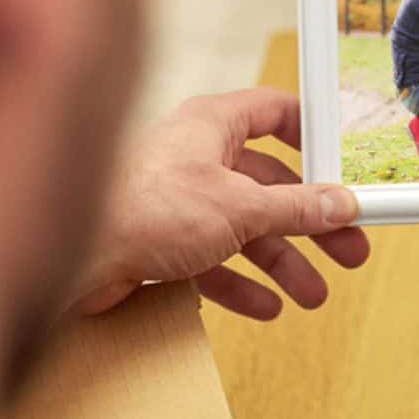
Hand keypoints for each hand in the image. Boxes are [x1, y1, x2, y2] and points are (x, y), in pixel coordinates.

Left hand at [72, 88, 369, 318]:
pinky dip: (239, 283)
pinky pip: (210, 259)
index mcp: (211, 125)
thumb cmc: (144, 208)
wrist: (71, 257)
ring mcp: (176, 200)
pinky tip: (265, 307)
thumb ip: (296, 208)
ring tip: (312, 294)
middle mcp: (195, 157)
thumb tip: (340, 203)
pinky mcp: (158, 241)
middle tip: (347, 249)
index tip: (340, 166)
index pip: (273, 112)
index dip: (311, 136)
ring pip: (242, 228)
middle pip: (267, 184)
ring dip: (280, 262)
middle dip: (309, 223)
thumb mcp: (240, 207)